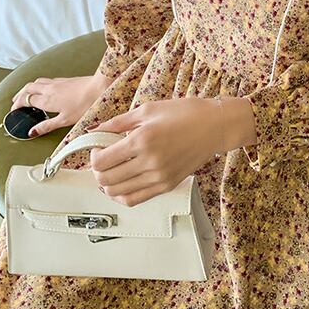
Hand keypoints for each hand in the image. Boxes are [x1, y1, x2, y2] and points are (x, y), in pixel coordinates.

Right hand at [10, 74, 113, 136]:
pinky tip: (45, 88)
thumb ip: (47, 126)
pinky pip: (47, 80)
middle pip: (28, 89)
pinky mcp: (65, 79)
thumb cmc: (85, 105)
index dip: (17, 105)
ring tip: (26, 93)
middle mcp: (49, 89)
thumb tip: (32, 132)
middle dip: (19, 95)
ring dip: (28, 88)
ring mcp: (57, 82)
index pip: (26, 100)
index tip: (13, 111)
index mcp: (47, 100)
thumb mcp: (65, 120)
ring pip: (36, 82)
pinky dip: (40, 84)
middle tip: (15, 101)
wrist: (100, 87)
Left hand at [86, 97, 219, 206]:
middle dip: (97, 171)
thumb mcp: (148, 109)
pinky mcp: (167, 185)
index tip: (97, 149)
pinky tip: (123, 184)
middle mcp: (149, 162)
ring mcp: (159, 176)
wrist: (215, 126)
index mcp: (142, 140)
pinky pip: (136, 199)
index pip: (101, 161)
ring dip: (108, 184)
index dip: (92, 157)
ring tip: (113, 171)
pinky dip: (122, 195)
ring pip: (118, 193)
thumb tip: (94, 130)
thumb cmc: (186, 113)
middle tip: (102, 160)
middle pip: (106, 179)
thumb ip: (118, 122)